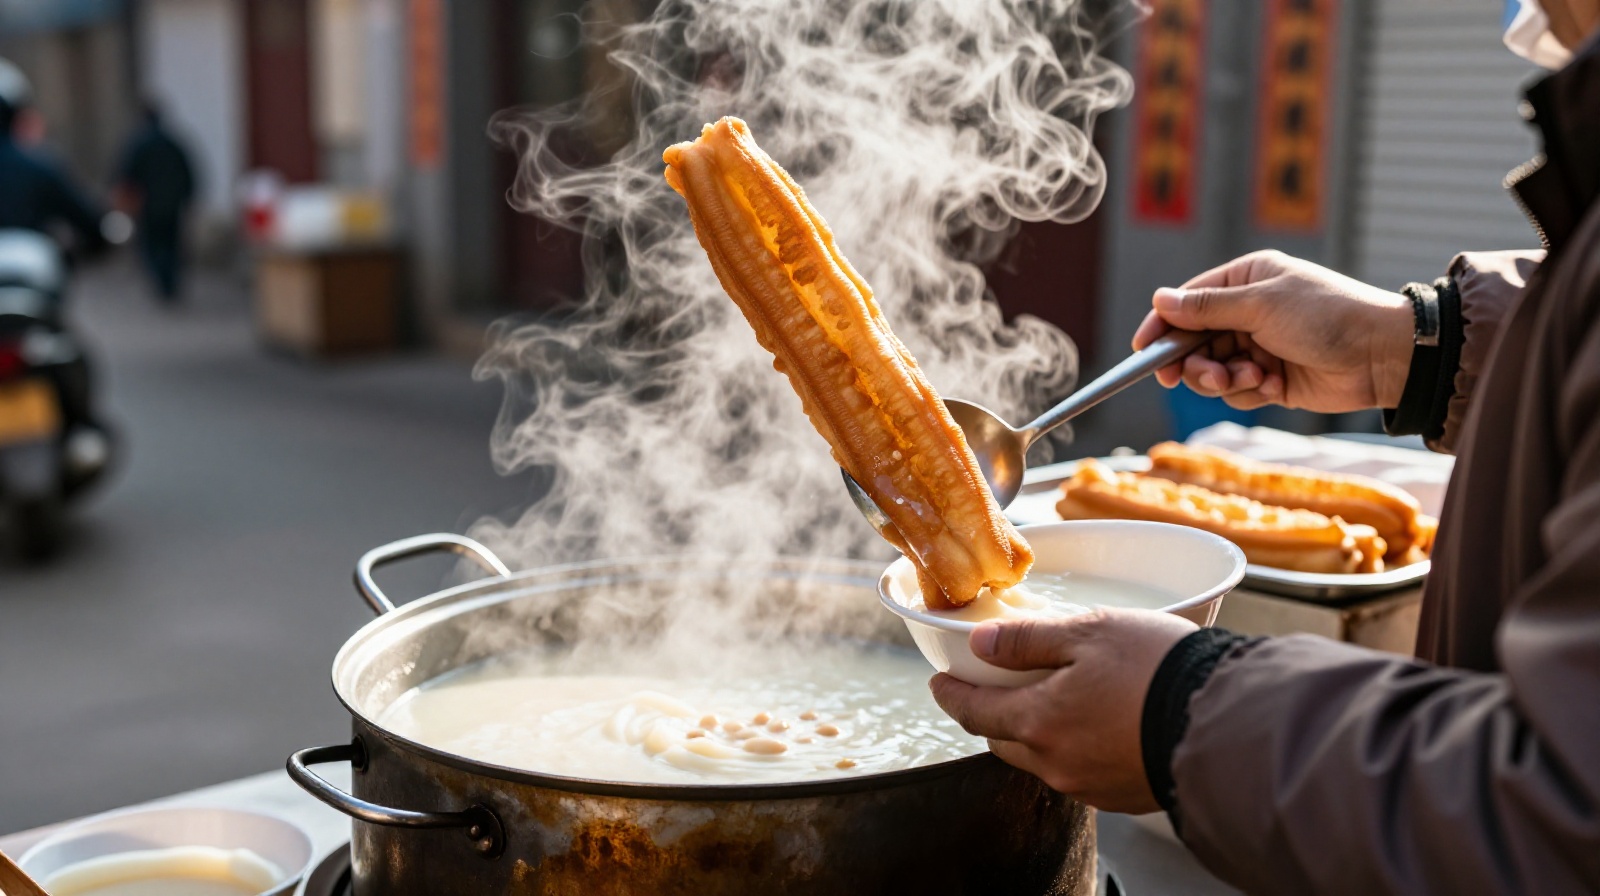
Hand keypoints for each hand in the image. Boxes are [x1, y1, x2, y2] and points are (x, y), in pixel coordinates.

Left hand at [929, 608, 1196, 812]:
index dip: (951, 695)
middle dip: (989, 716)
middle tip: (987, 691)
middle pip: (1002, 741)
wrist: (1228, 722)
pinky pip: (1080, 772)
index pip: (974, 712)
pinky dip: (1073, 748)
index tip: (939, 683)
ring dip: (1034, 733)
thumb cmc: (1159, 670)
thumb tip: (980, 643)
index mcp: (1038, 721)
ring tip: (1047, 702)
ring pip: (1042, 759)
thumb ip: (1027, 639)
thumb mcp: (1089, 631)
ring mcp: (1090, 786)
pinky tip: (1092, 726)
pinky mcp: (1123, 796)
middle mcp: (1056, 763)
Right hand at [1132, 250, 1414, 412]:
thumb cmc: (1327, 316)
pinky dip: (1249, 392)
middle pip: (1194, 342)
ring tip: (1251, 378)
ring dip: (1224, 380)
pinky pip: (1237, 392)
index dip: (1162, 325)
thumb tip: (1160, 299)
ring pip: (1212, 371)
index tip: (1144, 349)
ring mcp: (1258, 346)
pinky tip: (1274, 385)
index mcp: (1245, 281)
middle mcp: (1248, 312)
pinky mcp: (1270, 378)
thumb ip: (1206, 307)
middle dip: (1195, 363)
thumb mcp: (1261, 304)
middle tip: (1199, 376)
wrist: (1381, 355)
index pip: (1187, 302)